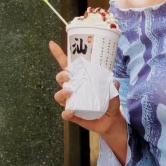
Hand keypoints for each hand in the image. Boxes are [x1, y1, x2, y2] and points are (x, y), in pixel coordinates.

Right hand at [50, 42, 127, 161]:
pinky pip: (65, 114)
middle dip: (61, 76)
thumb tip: (113, 81)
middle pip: (61, 79)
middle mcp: (74, 89)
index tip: (52, 44)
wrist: (111, 122)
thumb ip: (113, 88)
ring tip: (69, 92)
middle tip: (68, 76)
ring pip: (59, 96)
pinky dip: (66, 113)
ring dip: (61, 93)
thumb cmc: (109, 102)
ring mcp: (72, 102)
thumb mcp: (113, 93)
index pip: (68, 65)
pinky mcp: (73, 115)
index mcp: (81, 79)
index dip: (59, 54)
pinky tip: (70, 112)